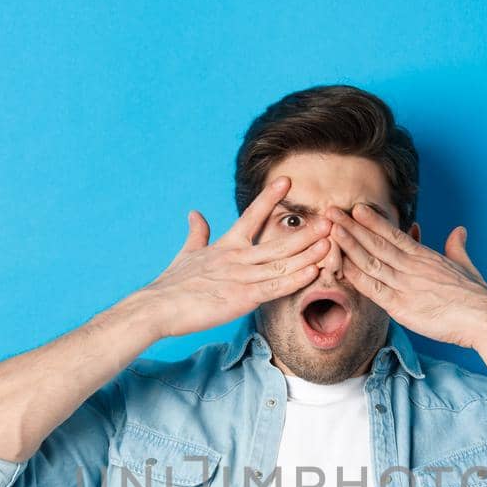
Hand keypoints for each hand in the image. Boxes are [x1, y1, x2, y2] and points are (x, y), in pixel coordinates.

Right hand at [134, 176, 331, 338]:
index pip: (251, 216)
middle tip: (329, 217)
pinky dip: (296, 280)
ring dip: (307, 252)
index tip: (286, 180)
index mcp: (226, 245)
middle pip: (278, 241)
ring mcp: (241, 278)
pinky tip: (314, 272)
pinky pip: (275, 288)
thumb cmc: (171, 284)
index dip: (269, 198)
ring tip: (329, 240)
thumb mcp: (186, 253)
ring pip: (281, 263)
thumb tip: (195, 213)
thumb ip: (197, 233)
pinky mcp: (242, 298)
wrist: (158, 307)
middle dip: (305, 230)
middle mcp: (237, 257)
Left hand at [326, 204, 486, 349]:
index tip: (355, 209)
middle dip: (352, 227)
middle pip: (376, 243)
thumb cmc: (480, 298)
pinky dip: (356, 276)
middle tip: (330, 212)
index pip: (394, 234)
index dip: (372, 222)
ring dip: (348, 245)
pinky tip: (341, 266)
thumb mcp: (467, 266)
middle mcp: (413, 267)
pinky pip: (373, 289)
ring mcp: (406, 286)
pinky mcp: (402, 307)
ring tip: (330, 230)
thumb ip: (457, 248)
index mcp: (426, 257)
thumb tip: (459, 231)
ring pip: (371, 261)